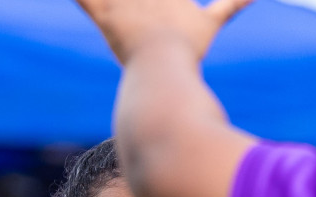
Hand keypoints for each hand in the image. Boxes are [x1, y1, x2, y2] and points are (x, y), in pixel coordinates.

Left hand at [76, 0, 252, 64]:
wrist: (166, 70)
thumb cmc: (190, 50)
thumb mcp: (211, 23)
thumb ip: (232, 4)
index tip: (161, 2)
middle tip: (139, 4)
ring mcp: (124, 2)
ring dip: (115, 1)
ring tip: (112, 3)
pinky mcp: (106, 16)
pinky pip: (83, 0)